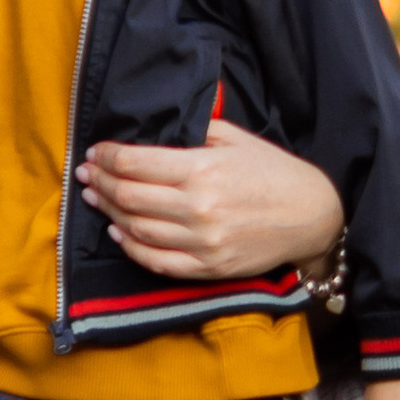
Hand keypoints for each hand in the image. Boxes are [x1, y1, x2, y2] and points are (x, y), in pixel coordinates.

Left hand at [76, 118, 343, 280]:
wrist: (313, 216)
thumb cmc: (272, 172)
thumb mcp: (234, 139)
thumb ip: (192, 132)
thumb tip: (151, 131)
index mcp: (201, 170)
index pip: (134, 163)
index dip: (106, 157)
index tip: (95, 152)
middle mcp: (198, 208)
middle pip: (127, 196)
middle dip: (99, 182)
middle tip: (86, 174)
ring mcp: (202, 242)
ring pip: (135, 229)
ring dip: (108, 212)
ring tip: (96, 198)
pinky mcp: (208, 268)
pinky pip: (156, 261)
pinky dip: (131, 247)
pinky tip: (118, 232)